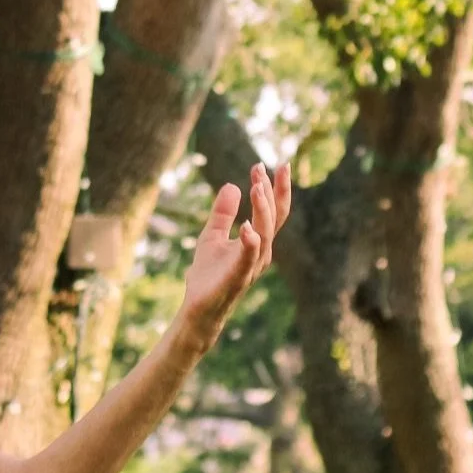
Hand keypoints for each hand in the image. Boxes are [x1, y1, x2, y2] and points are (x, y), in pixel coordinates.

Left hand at [175, 162, 290, 354]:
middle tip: (262, 168)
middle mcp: (261, 252)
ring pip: (265, 234)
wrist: (198, 308)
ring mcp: (251, 266)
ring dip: (261, 210)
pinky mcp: (238, 278)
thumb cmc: (208, 275)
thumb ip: (222, 213)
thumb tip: (233, 185)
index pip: (272, 211)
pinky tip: (246, 226)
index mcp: (257, 242)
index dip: (274, 188)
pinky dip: (249, 242)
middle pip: (274, 218)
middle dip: (271, 192)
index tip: (268, 164)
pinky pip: (248, 258)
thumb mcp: (211, 236)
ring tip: (255, 186)